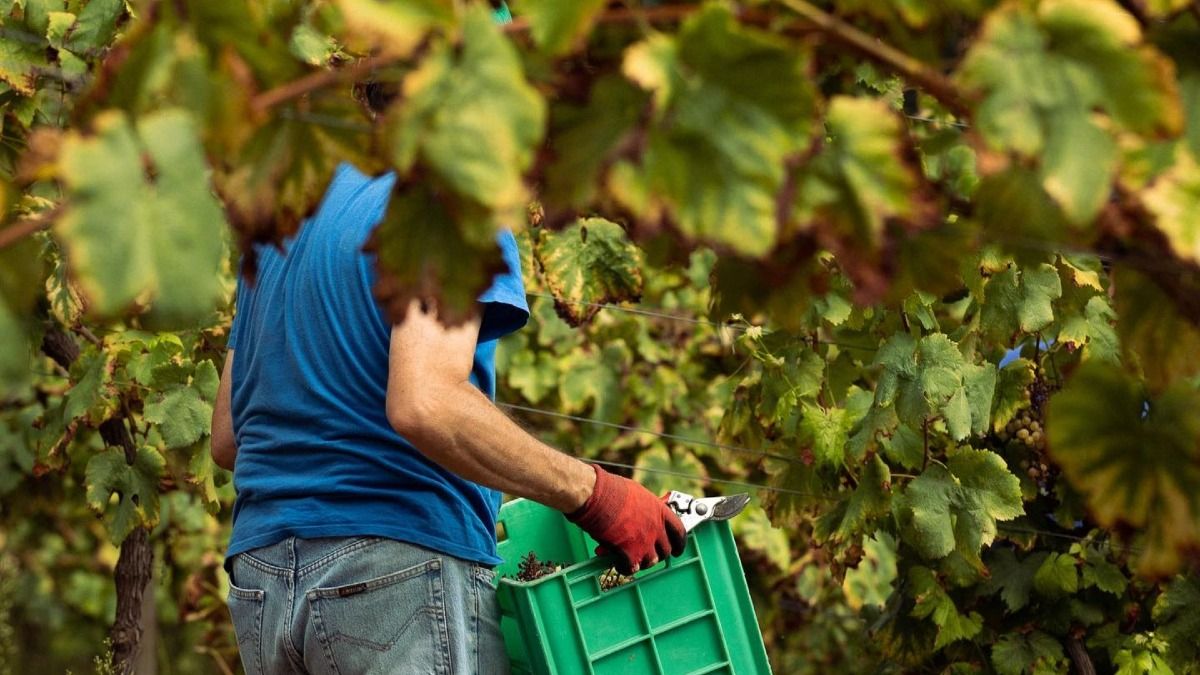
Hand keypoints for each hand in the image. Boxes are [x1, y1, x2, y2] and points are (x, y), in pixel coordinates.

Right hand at [566, 465, 686, 575]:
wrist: (596, 495)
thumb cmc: (610, 489)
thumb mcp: (636, 494)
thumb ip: (644, 508)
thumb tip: (640, 515)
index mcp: (659, 510)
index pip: (679, 531)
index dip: (679, 543)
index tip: (677, 549)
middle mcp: (656, 527)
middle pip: (666, 550)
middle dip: (658, 554)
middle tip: (648, 554)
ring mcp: (644, 542)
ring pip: (651, 561)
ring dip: (642, 561)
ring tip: (631, 559)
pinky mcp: (629, 553)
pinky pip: (631, 568)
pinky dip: (624, 567)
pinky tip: (617, 563)